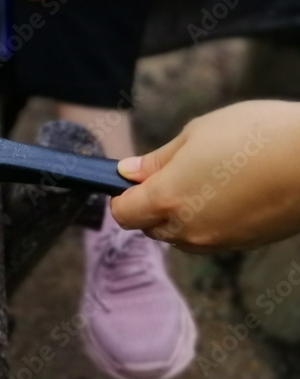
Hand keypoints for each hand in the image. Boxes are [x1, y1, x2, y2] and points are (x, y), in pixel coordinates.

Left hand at [111, 101, 299, 252]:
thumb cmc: (256, 135)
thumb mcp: (197, 134)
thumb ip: (158, 160)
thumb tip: (128, 172)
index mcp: (168, 198)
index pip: (124, 213)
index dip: (122, 196)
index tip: (132, 178)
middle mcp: (189, 229)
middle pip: (150, 227)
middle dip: (151, 205)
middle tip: (172, 171)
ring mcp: (220, 241)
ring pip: (180, 237)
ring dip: (179, 215)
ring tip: (204, 178)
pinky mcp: (246, 244)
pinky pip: (211, 238)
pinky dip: (207, 220)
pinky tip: (228, 192)